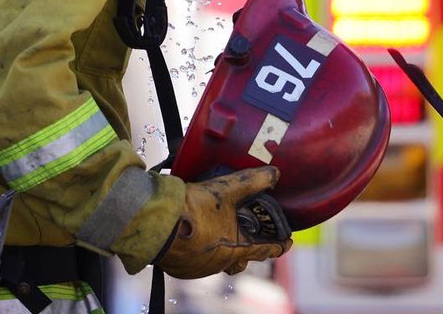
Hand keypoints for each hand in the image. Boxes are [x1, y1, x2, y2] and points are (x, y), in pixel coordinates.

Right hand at [157, 166, 292, 278]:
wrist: (156, 221)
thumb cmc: (193, 209)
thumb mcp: (226, 190)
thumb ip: (251, 181)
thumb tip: (274, 173)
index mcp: (236, 249)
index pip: (266, 250)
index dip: (278, 245)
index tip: (286, 242)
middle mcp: (220, 263)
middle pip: (241, 260)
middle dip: (248, 249)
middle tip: (250, 236)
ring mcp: (200, 268)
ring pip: (219, 261)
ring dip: (223, 249)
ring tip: (220, 232)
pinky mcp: (181, 267)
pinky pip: (198, 262)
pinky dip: (202, 250)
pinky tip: (197, 235)